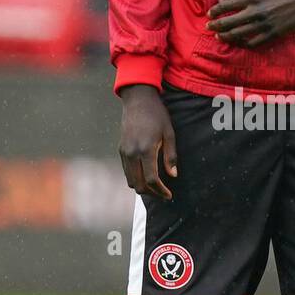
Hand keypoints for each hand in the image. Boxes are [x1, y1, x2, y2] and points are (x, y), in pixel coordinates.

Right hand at [118, 85, 177, 199]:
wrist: (137, 100)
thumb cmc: (157, 114)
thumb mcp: (169, 133)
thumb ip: (171, 156)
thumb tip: (173, 175)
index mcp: (146, 149)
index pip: (152, 179)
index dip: (161, 191)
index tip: (169, 195)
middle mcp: (132, 153)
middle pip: (139, 184)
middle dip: (152, 193)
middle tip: (163, 194)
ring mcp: (124, 152)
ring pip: (130, 180)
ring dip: (143, 187)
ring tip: (155, 187)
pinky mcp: (121, 150)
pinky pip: (126, 171)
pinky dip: (135, 178)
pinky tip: (146, 176)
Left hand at [207, 0, 294, 46]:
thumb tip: (227, 1)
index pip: (227, 5)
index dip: (215, 11)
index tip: (210, 13)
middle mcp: (256, 11)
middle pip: (229, 22)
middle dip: (216, 25)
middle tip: (208, 27)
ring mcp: (265, 24)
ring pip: (238, 34)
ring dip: (226, 36)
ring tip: (218, 37)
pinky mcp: (273, 33)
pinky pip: (253, 42)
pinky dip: (243, 44)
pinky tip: (237, 43)